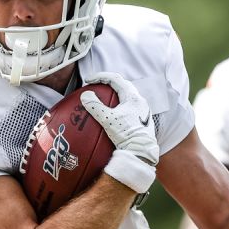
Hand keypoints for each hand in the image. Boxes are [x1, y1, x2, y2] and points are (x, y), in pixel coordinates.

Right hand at [80, 72, 158, 193]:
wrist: (142, 152)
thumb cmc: (127, 135)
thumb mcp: (108, 120)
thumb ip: (95, 106)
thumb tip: (85, 95)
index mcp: (133, 97)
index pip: (115, 79)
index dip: (100, 76)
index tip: (88, 80)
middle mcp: (140, 102)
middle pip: (123, 85)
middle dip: (108, 83)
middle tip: (96, 86)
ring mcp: (142, 111)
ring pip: (127, 96)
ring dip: (114, 94)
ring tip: (103, 98)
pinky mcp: (142, 121)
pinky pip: (129, 107)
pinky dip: (118, 105)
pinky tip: (112, 113)